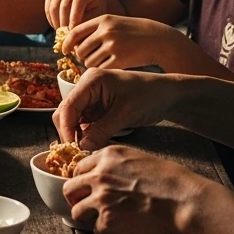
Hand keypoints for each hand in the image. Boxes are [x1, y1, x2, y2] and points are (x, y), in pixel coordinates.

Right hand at [45, 0, 109, 28]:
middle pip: (64, 4)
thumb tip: (72, 34)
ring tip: (61, 33)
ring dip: (56, 22)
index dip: (74, 18)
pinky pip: (48, 5)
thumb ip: (86, 22)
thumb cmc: (95, 9)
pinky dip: (50, 19)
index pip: (78, 1)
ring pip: (54, 6)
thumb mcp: (96, 15)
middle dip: (64, 23)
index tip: (73, 32)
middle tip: (65, 37)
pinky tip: (56, 26)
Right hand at [53, 68, 177, 150]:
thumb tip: (82, 146)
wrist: (168, 95)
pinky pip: (85, 124)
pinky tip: (94, 145)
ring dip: (78, 136)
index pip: (68, 106)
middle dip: (70, 133)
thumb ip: (102, 130)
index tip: (72, 148)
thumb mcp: (126, 113)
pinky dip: (87, 135)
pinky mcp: (98, 109)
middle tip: (78, 153)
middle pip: (66, 113)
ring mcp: (91, 99)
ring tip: (87, 151)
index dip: (66, 128)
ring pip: (74, 120)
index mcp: (91, 81)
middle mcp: (87, 88)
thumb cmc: (150, 96)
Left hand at [62, 15, 191, 70]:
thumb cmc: (133, 32)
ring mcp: (113, 45)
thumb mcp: (114, 23)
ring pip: (88, 61)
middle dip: (81, 57)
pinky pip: (101, 69)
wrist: (158, 39)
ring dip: (91, 65)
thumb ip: (95, 29)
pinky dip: (102, 70)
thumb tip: (72, 42)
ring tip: (102, 62)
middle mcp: (106, 31)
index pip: (75, 31)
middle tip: (89, 59)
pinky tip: (109, 67)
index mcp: (103, 19)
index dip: (67, 43)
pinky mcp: (120, 59)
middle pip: (80, 50)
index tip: (65, 50)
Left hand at [62, 145, 213, 233]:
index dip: (82, 180)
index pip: (78, 168)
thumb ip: (116, 164)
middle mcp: (99, 175)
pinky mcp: (108, 219)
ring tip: (102, 221)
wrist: (184, 199)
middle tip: (86, 206)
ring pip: (76, 211)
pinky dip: (107, 232)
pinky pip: (96, 229)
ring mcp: (101, 198)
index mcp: (107, 156)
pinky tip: (119, 230)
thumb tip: (105, 173)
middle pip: (69, 189)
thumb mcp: (138, 158)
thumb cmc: (170, 180)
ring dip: (88, 218)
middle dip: (77, 199)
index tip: (86, 188)